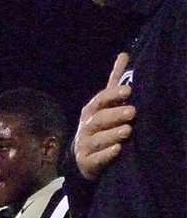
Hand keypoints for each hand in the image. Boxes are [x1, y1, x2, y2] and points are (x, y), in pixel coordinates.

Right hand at [74, 53, 135, 181]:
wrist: (83, 157)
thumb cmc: (99, 127)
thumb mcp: (104, 104)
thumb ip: (114, 82)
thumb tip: (124, 54)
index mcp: (91, 111)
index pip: (100, 100)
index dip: (113, 95)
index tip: (129, 91)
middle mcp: (86, 127)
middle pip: (98, 119)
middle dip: (114, 115)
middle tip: (133, 112)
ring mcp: (85, 145)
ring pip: (97, 139)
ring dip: (112, 134)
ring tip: (128, 131)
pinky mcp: (87, 162)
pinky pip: (95, 159)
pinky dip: (106, 155)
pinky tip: (117, 150)